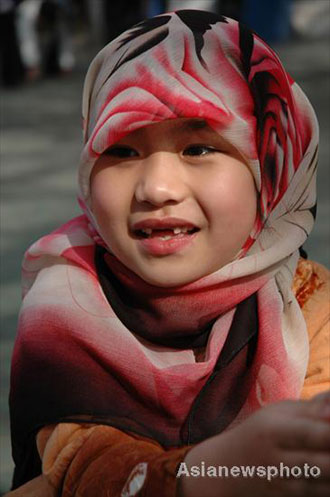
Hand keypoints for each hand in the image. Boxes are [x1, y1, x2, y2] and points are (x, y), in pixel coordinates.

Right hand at [178, 391, 329, 496]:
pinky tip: (327, 475)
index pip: (314, 434)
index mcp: (274, 430)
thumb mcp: (278, 413)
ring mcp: (282, 485)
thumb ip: (310, 408)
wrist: (225, 469)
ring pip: (324, 485)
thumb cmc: (260, 433)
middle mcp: (277, 460)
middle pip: (324, 464)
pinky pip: (318, 495)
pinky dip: (327, 485)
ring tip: (328, 455)